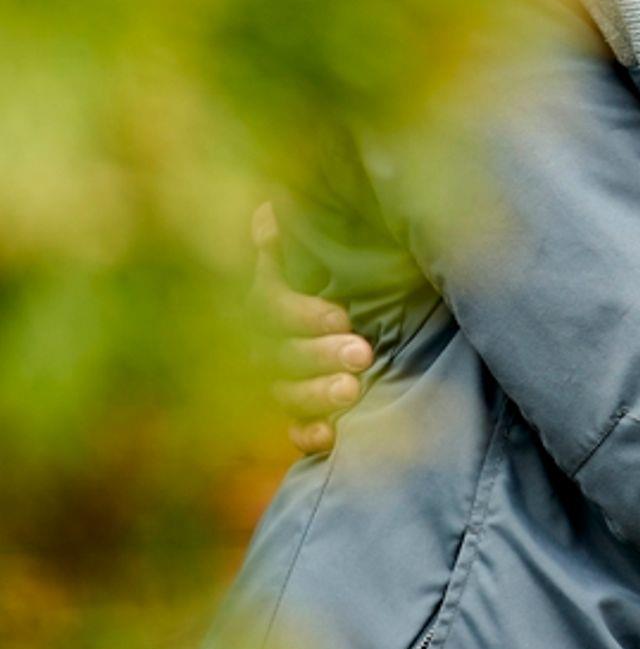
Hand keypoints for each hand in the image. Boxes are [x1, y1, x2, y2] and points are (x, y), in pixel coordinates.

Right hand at [252, 201, 369, 454]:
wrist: (361, 317)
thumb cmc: (346, 273)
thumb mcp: (326, 252)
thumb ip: (296, 239)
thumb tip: (268, 211)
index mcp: (270, 302)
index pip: (273, 310)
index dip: (304, 315)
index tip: (343, 317)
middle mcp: (267, 343)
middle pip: (281, 355)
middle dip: (321, 355)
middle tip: (363, 354)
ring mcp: (279, 380)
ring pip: (285, 392)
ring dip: (316, 393)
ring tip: (353, 390)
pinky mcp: (297, 412)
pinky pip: (292, 428)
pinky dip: (307, 434)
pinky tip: (329, 437)